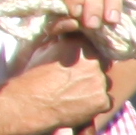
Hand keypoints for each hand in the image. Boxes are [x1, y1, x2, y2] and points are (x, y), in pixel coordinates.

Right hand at [0, 48, 120, 133]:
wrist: (29, 103)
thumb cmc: (33, 76)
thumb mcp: (45, 49)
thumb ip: (63, 40)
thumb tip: (73, 29)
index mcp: (80, 44)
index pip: (94, 46)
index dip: (88, 55)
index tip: (80, 63)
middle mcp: (94, 60)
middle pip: (102, 64)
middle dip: (92, 71)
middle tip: (77, 81)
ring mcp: (100, 81)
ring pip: (104, 83)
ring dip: (95, 87)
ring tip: (76, 93)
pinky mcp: (102, 100)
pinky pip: (106, 101)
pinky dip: (96, 103)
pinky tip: (81, 105)